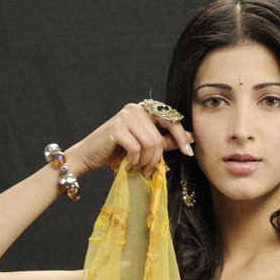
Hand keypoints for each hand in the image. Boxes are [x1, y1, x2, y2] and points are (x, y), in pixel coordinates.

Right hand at [69, 102, 194, 176]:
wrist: (89, 156)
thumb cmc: (116, 153)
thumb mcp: (144, 148)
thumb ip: (165, 142)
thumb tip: (189, 138)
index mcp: (145, 110)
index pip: (170, 119)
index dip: (181, 136)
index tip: (189, 153)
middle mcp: (136, 108)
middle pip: (159, 138)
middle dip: (156, 159)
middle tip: (149, 170)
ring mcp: (126, 115)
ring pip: (150, 144)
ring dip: (145, 162)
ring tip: (137, 167)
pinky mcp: (117, 126)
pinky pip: (137, 148)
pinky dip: (134, 161)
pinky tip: (128, 164)